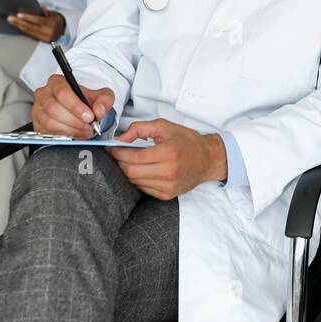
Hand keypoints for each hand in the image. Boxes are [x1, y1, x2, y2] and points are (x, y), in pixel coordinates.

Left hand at [8, 5, 64, 42]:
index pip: (38, 20)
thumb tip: (41, 7)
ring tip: (11, 21)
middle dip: (19, 22)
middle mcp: (49, 32)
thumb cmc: (56, 20)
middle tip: (10, 18)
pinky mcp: (41, 41)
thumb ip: (46, 11)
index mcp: (52, 24)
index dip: (28, 17)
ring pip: (29, 32)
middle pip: (31, 27)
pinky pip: (30, 36)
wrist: (63, 30)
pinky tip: (17, 26)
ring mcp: (45, 38)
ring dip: (19, 26)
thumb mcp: (53, 13)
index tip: (19, 14)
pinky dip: (23, 30)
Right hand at [31, 74, 112, 137]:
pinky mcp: (37, 124)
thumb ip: (104, 100)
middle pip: (54, 108)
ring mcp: (38, 110)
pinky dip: (63, 136)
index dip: (76, 106)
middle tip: (88, 127)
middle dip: (74, 121)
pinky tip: (75, 135)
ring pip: (50, 122)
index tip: (89, 116)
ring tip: (84, 131)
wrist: (80, 110)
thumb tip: (99, 111)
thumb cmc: (86, 101)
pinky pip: (47, 133)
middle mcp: (44, 94)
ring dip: (70, 130)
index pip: (62, 92)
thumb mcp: (101, 96)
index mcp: (57, 82)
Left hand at [108, 119, 226, 200]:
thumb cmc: (187, 141)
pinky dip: (138, 179)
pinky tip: (143, 170)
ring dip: (128, 171)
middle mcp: (169, 172)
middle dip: (120, 162)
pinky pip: (143, 188)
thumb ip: (139, 129)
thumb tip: (119, 139)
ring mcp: (169, 186)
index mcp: (169, 153)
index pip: (134, 157)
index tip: (112, 148)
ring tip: (131, 160)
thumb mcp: (164, 126)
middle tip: (117, 154)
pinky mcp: (167, 195)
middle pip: (131, 171)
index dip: (118, 153)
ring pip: (135, 181)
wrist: (208, 159)